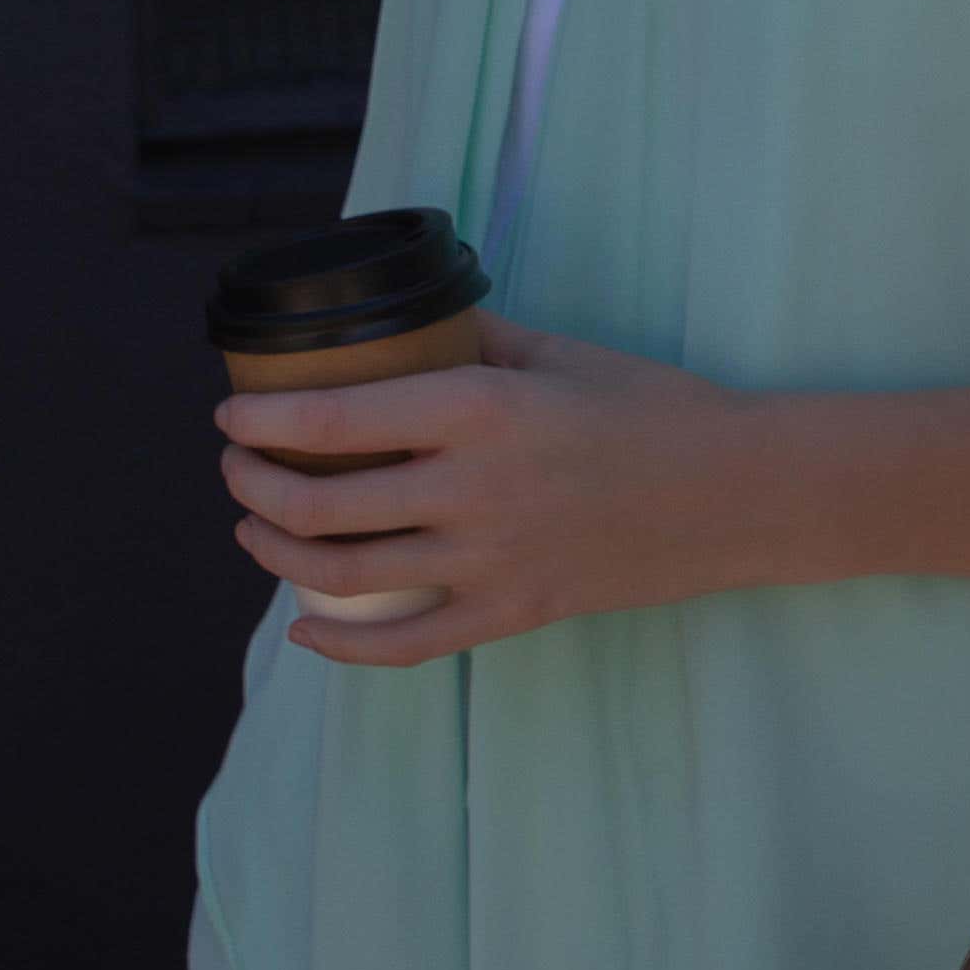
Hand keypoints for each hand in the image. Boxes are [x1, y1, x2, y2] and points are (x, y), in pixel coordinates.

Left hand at [219, 318, 755, 660]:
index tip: (230, 415)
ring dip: (278, 554)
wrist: (738, 493)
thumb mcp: (561, 352)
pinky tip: (305, 630)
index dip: (264, 421)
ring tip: (254, 530)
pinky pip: (406, 646)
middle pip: (321, 503)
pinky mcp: (513, 613)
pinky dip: (342, 647)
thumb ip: (477, 338)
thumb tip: (410, 322)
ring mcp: (491, 561)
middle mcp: (473, 489)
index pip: (335, 418)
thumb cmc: (655, 409)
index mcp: (480, 410)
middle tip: (236, 469)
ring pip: (346, 574)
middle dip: (254, 487)